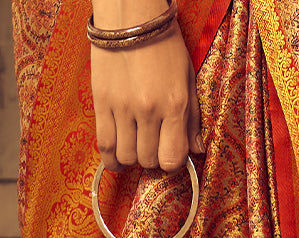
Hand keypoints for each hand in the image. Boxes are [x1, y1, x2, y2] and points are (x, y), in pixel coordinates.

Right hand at [90, 2, 203, 170]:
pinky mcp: (101, 101)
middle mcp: (148, 110)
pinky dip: (111, 159)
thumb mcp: (187, 79)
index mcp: (174, 105)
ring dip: (132, 158)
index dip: (172, 162)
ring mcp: (122, 107)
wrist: (130, 15)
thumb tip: (197, 150)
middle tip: (153, 145)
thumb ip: (192, 118)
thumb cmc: (163, 45)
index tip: (170, 153)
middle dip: (152, 159)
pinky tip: (116, 159)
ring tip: (135, 148)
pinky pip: (103, 144)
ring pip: (126, 156)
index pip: (172, 159)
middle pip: (148, 160)